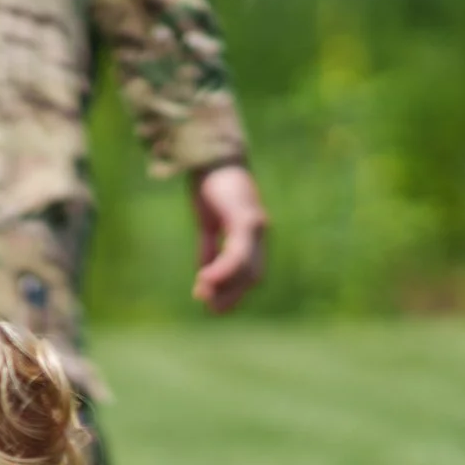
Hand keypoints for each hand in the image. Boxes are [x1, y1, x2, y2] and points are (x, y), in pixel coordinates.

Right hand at [190, 163, 268, 313]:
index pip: (250, 272)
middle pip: (252, 275)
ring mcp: (254, 225)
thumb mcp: (208, 223)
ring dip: (225, 287)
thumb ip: (210, 248)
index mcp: (252, 233)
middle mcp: (259, 231)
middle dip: (232, 296)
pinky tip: (205, 279)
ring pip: (246, 267)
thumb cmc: (210, 186)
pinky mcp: (244, 218)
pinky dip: (222, 270)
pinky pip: (237, 252)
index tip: (213, 305)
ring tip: (205, 297)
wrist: (210, 157)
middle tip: (210, 308)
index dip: (234, 292)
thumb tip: (205, 273)